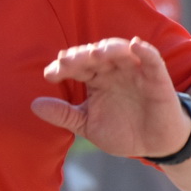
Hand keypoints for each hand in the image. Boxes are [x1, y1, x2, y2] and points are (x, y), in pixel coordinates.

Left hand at [31, 37, 190, 158]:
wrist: (156, 145)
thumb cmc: (123, 131)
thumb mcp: (87, 126)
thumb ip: (64, 115)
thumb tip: (33, 105)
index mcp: (94, 79)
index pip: (75, 67)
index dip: (62, 68)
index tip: (50, 75)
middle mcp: (112, 70)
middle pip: (94, 55)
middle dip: (80, 57)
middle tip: (67, 62)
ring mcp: (134, 71)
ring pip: (120, 51)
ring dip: (108, 49)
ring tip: (95, 53)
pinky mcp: (156, 77)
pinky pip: (151, 59)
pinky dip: (144, 50)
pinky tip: (135, 45)